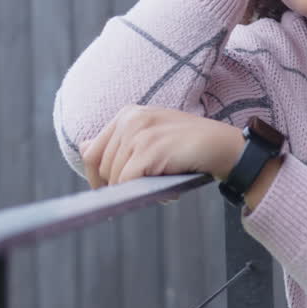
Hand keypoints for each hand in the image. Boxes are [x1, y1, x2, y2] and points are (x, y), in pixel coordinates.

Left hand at [78, 105, 242, 189]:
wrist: (223, 146)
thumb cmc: (187, 146)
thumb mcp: (149, 137)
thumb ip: (117, 142)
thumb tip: (82, 147)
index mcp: (127, 114)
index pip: (91, 151)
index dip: (96, 177)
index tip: (109, 191)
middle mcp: (130, 118)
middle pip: (101, 166)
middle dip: (117, 186)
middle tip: (145, 190)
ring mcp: (140, 132)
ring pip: (115, 176)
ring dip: (135, 191)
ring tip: (161, 187)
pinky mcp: (150, 149)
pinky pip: (128, 181)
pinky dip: (143, 193)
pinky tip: (166, 192)